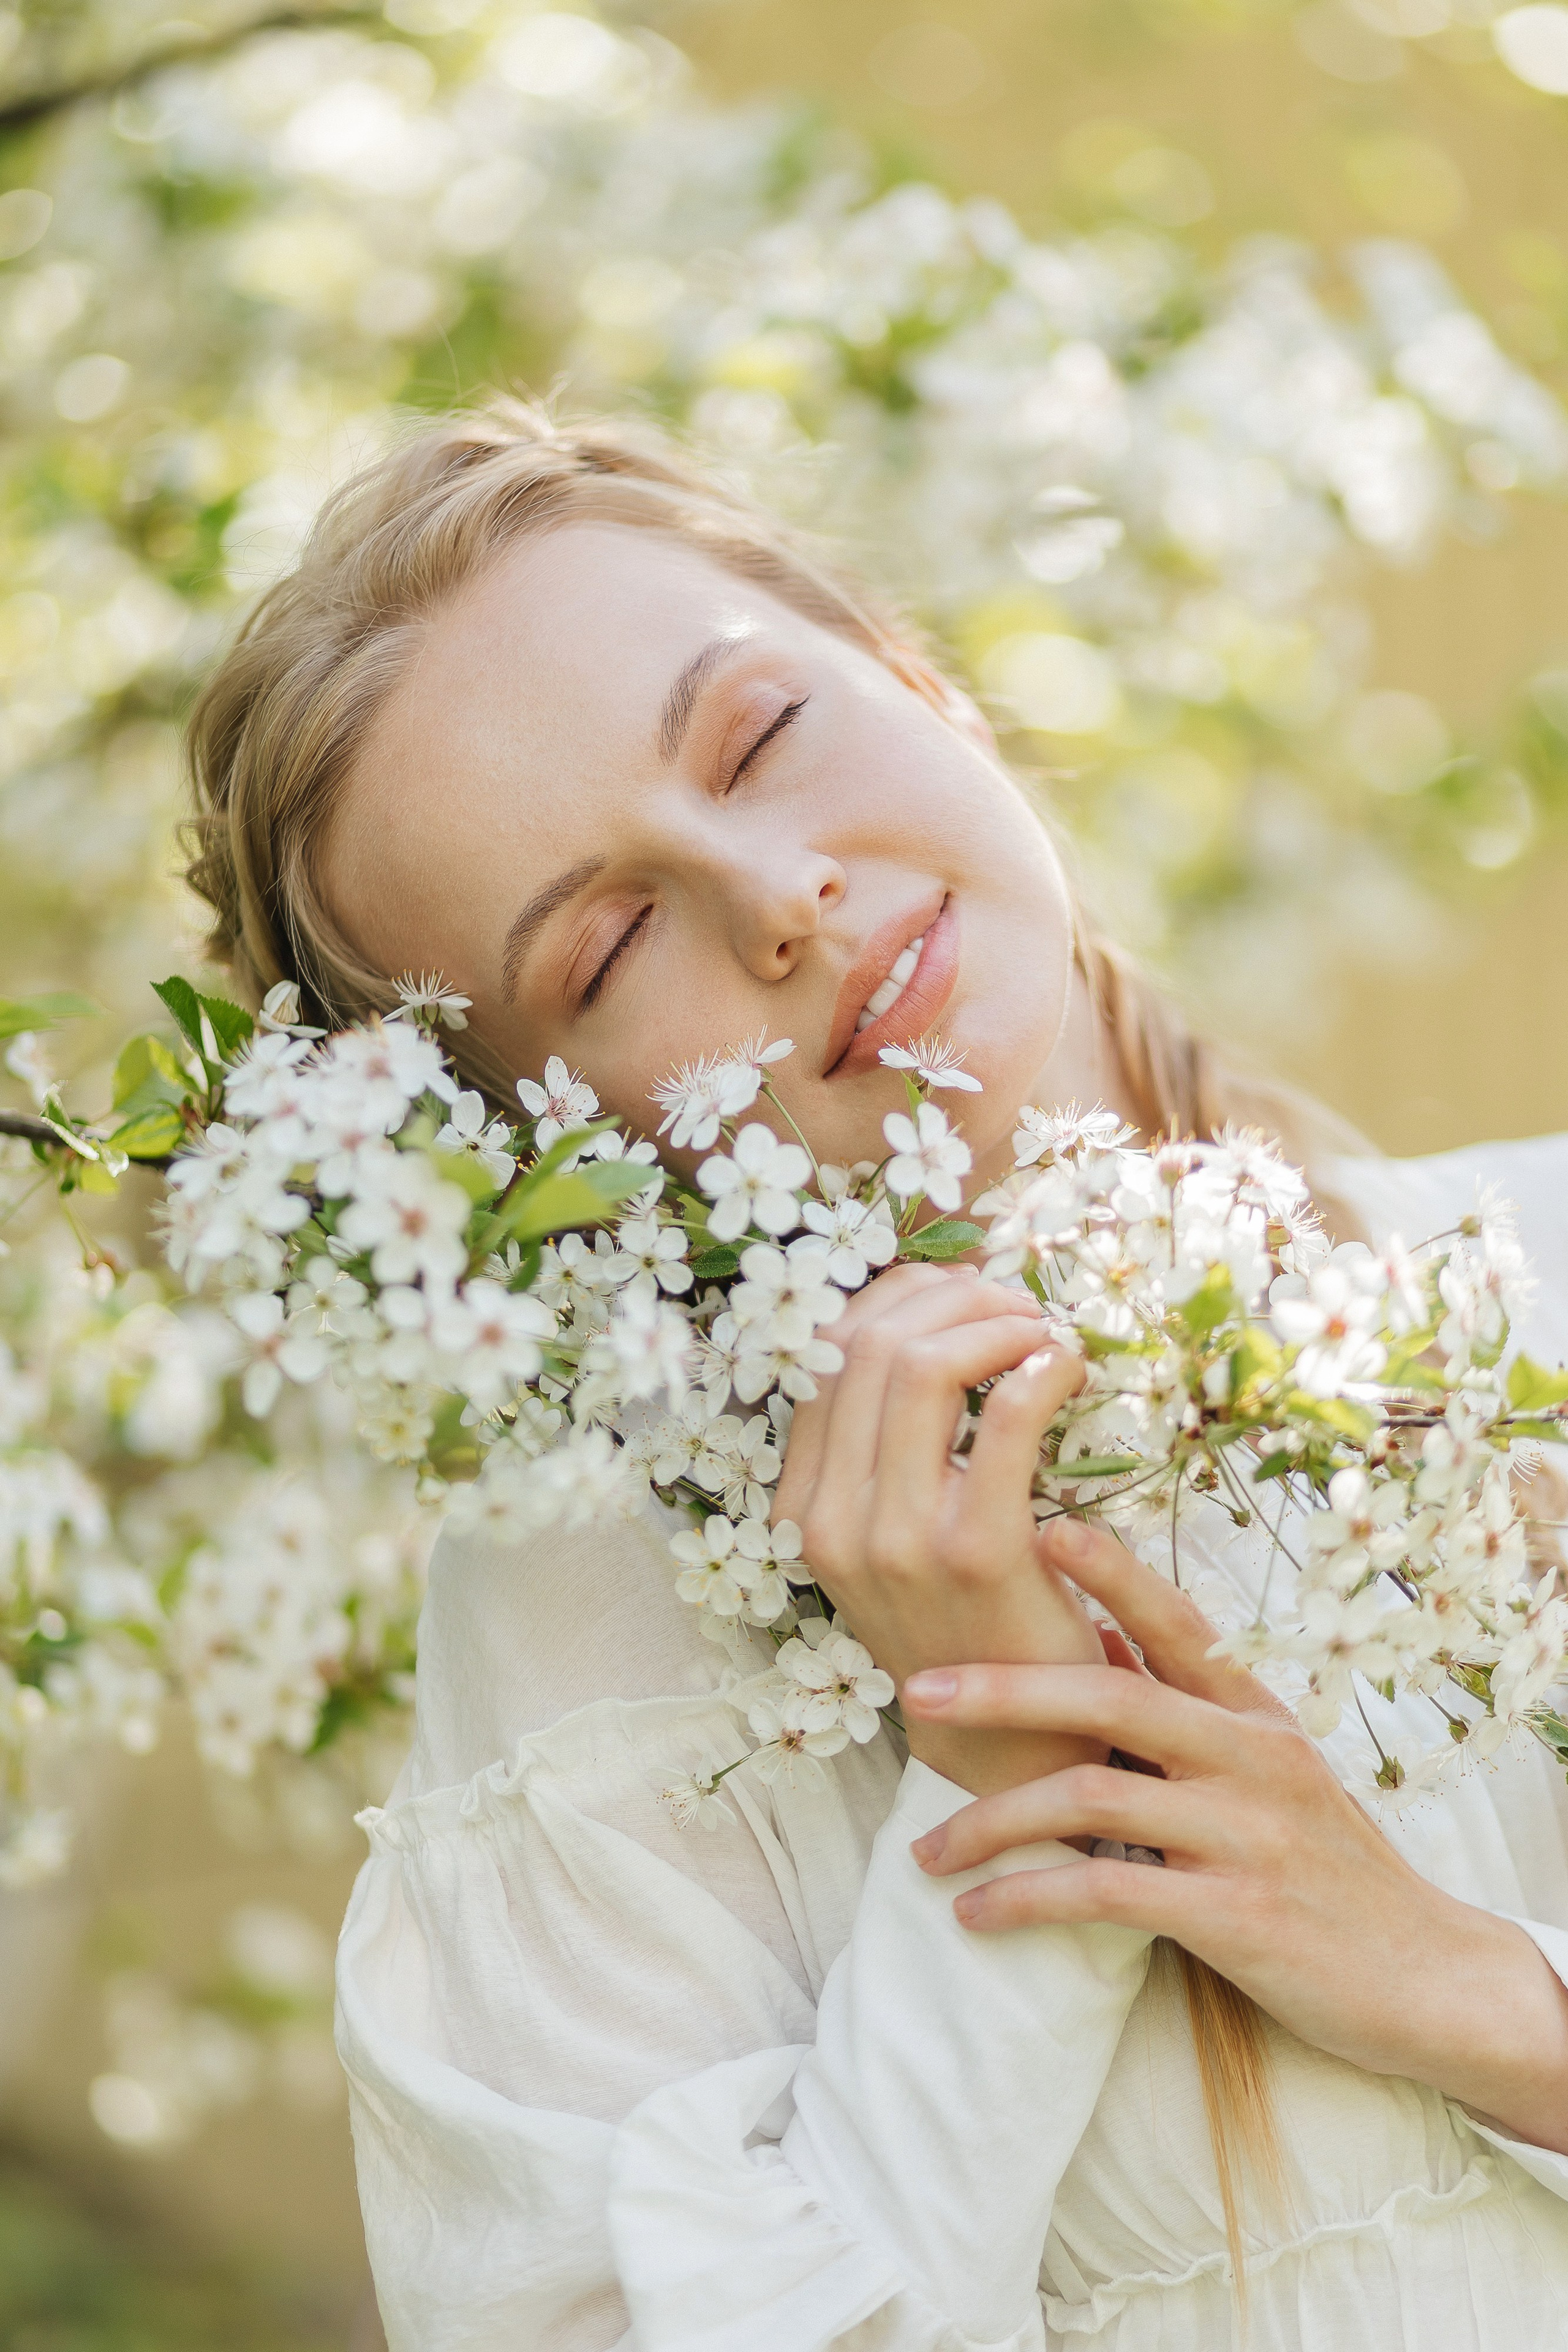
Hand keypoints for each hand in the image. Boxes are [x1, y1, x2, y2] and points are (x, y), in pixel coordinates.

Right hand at [773, 1263, 1107, 1795]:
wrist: (1011, 1740)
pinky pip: (1004, 1419)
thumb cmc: (962, 1621)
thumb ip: (883, 1448)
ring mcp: (900, 1538)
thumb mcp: (886, 1537)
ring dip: (996, 1323)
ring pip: (926, 1366)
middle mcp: (835, 1519)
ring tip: (1040, 1331)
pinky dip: (1041, 1370)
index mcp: (804, 1506)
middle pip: (872, 1345)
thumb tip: (921, 1319)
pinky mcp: (978, 1552)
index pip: (827, 1355)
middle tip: (1013, 1303)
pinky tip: (1066, 1368)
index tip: (959, 1291)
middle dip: (951, 1298)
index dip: (897, 1298)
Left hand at [903, 1514, 1567, 2155]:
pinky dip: (1029, 1899)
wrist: (1424, 1979)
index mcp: (1255, 1715)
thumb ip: (1186, 1711)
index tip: (1043, 1527)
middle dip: (1004, 1691)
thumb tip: (1091, 1638)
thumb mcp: (1270, 1771)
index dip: (1112, 1572)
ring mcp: (1246, 1834)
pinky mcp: (1236, 1916)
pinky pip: (1106, 1893)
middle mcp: (1252, 1758)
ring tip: (928, 1851)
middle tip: (918, 1689)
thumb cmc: (1325, 1867)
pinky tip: (977, 1913)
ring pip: (1092, 1798)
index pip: (1177, 1624)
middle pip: (1110, 1697)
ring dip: (994, 1822)